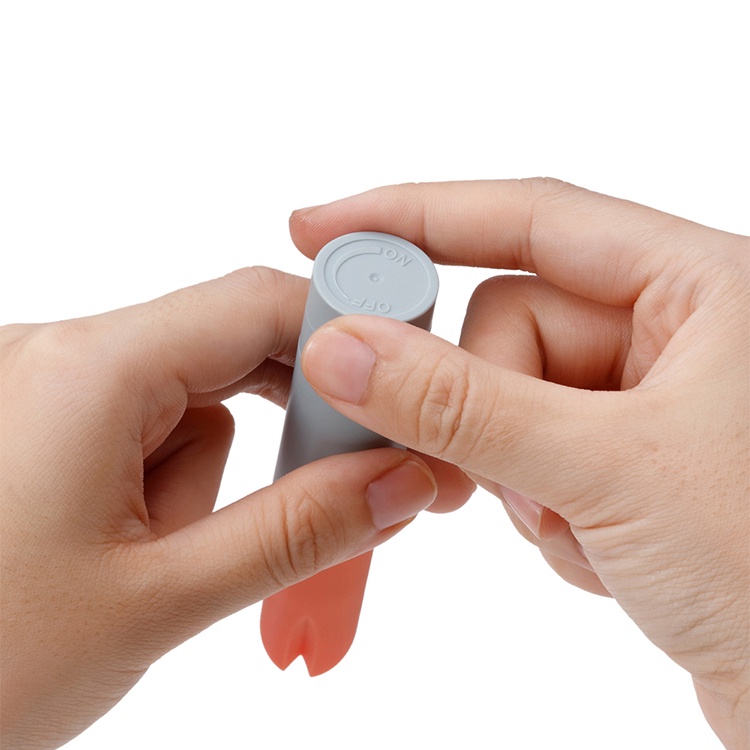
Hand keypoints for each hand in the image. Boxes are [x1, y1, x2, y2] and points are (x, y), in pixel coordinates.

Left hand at [0, 268, 450, 748]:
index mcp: (89, 369)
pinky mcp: (40, 421)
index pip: (255, 302)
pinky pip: (142, 422)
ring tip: (162, 561)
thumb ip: (297, 534)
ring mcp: (45, 385)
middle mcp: (60, 354)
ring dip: (204, 473)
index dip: (343, 336)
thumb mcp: (159, 602)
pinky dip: (166, 476)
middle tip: (312, 499)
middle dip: (277, 427)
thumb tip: (400, 484)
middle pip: (229, 351)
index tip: (396, 389)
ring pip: (188, 399)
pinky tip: (131, 547)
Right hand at [289, 179, 749, 747]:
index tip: (322, 228)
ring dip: (515, 472)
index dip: (415, 217)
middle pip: (507, 324)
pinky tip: (602, 553)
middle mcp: (671, 331)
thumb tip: (346, 352)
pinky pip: (527, 456)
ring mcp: (641, 401)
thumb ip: (464, 406)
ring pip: (506, 400)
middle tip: (475, 466)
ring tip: (573, 528)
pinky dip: (540, 509)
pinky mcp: (621, 465)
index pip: (529, 218)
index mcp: (699, 287)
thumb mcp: (607, 472)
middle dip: (482, 404)